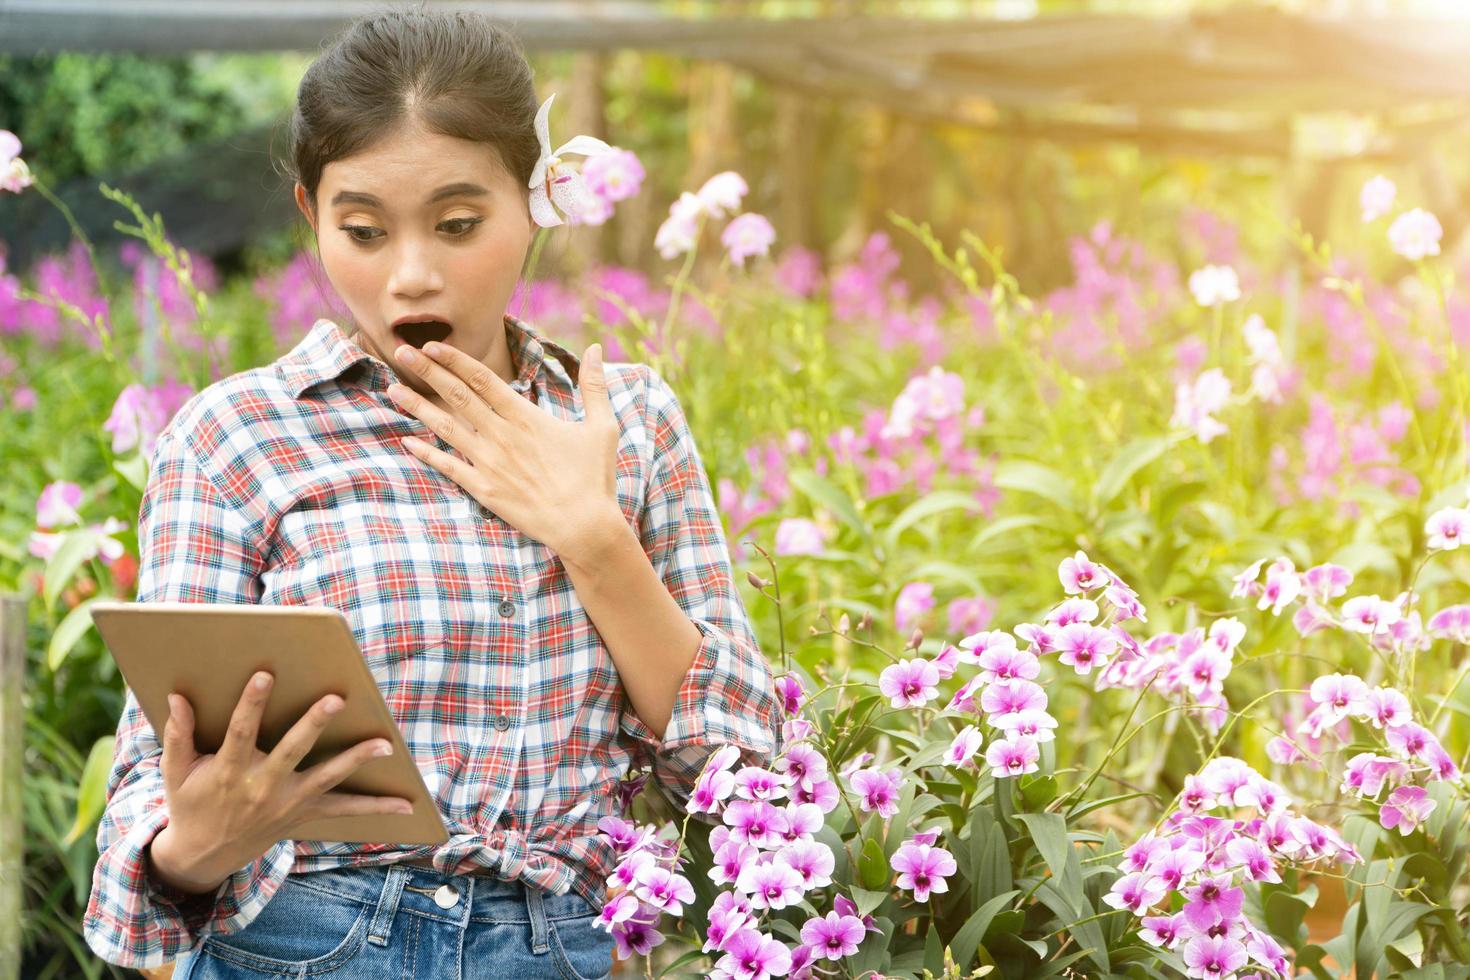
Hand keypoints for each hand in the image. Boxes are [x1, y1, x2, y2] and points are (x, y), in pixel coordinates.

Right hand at [148, 671, 413, 894]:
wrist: (204, 855)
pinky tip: (407, 802)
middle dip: (314, 724)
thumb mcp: (175, 772)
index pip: (240, 732)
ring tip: (385, 743)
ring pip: (326, 779)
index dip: (251, 704)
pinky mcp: (304, 813)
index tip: (265, 674)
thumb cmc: (190, 802)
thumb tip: (177, 697)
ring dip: (356, 759)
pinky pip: (344, 811)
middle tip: (336, 699)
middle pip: (291, 751)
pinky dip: (376, 807)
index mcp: (227, 772)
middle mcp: (260, 787)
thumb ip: (177, 734)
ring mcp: (286, 802)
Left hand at [386, 340, 623, 554]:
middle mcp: (502, 436)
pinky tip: (407, 441)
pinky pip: (449, 467)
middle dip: (428, 371)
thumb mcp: (601, 427)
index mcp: (526, 417)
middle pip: (457, 396)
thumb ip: (595, 385)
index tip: (432, 345)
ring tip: (392, 388)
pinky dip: (427, 453)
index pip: (483, 379)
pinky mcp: (484, 490)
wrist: (584, 527)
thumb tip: (595, 348)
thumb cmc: (594, 477)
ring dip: (417, 406)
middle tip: (403, 351)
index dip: (455, 360)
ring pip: (445, 427)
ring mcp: (489, 463)